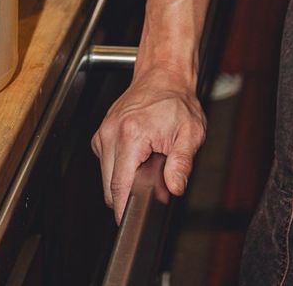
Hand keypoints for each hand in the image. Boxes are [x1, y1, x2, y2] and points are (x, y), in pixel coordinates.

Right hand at [92, 65, 205, 221]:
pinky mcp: (101, 133)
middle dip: (130, 193)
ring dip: (125, 179)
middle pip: (110, 186)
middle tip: (153, 182)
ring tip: (147, 163)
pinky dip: (120, 166)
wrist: (164, 74)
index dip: (126, 207)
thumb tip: (175, 187)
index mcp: (131, 134)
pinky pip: (106, 163)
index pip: (119, 186)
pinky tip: (138, 155)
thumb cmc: (177, 100)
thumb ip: (182, 163)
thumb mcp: (191, 132)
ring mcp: (103, 133)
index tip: (134, 217)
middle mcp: (111, 133)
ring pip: (106, 177)